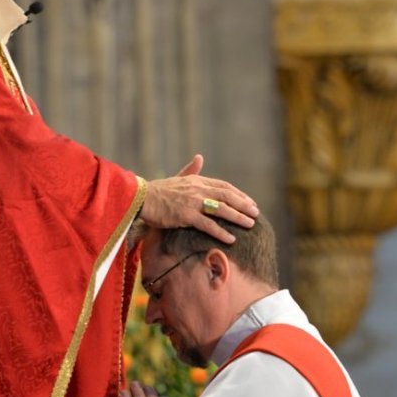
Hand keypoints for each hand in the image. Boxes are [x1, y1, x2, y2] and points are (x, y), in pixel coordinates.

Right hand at [140, 154, 258, 243]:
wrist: (141, 198)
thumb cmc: (158, 191)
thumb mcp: (177, 178)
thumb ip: (191, 170)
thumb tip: (200, 157)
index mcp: (197, 180)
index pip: (224, 186)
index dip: (239, 194)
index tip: (250, 202)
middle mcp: (198, 189)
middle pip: (227, 196)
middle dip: (244, 205)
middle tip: (256, 214)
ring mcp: (193, 202)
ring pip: (221, 209)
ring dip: (238, 217)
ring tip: (250, 224)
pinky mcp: (186, 215)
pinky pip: (208, 224)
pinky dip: (221, 231)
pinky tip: (231, 239)